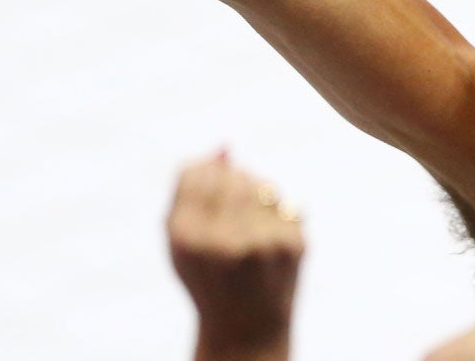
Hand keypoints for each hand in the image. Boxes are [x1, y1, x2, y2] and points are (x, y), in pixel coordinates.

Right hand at [168, 152, 304, 360]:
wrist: (246, 327)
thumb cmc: (207, 277)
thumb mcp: (180, 241)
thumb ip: (189, 190)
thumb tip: (224, 145)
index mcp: (186, 239)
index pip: (197, 173)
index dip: (205, 176)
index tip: (208, 194)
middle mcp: (224, 240)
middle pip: (233, 175)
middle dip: (233, 182)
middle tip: (231, 211)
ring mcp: (263, 242)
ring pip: (263, 184)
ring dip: (257, 194)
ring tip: (248, 225)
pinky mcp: (294, 244)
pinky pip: (286, 202)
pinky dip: (277, 214)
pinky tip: (268, 241)